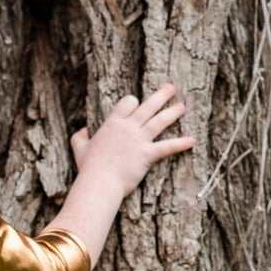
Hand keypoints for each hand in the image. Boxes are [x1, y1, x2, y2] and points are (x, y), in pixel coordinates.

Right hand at [70, 82, 194, 197]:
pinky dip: (180, 144)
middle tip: (172, 88)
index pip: (128, 102)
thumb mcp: (79, 148)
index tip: (138, 103)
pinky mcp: (147, 154)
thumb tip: (84, 131)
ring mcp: (138, 140)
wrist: (99, 182)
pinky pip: (167, 147)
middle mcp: (127, 127)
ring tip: (183, 106)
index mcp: (112, 123)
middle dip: (161, 96)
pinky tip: (192, 140)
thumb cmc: (89, 167)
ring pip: (159, 121)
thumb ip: (80, 137)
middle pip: (148, 106)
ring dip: (173, 112)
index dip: (134, 102)